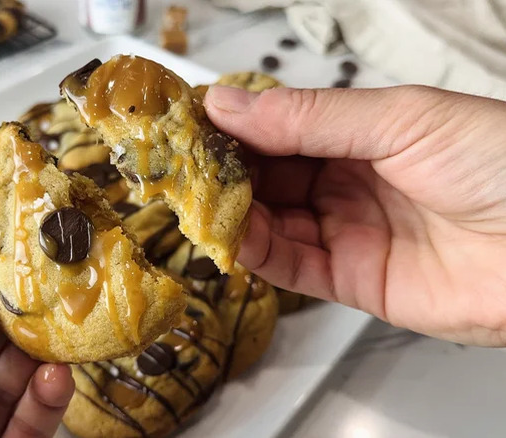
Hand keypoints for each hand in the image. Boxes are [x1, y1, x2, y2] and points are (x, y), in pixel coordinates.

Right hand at [205, 85, 505, 345]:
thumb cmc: (501, 164)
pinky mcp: (353, 279)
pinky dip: (255, 252)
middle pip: (268, 175)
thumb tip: (229, 103)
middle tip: (183, 167)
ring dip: (232, 212)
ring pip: (270, 221)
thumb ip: (310, 117)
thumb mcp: (400, 119)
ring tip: (199, 202)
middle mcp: (350, 180)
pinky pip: (290, 265)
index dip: (236, 125)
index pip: (280, 127)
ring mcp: (349, 230)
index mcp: (363, 132)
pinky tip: (231, 236)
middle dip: (225, 171)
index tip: (191, 123)